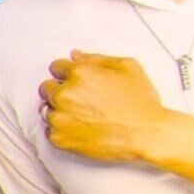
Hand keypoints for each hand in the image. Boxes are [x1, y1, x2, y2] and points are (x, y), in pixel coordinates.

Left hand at [40, 52, 190, 169]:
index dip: (67, 73)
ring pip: (47, 110)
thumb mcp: (127, 67)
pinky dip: (62, 130)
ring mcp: (60, 117)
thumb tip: (76, 55)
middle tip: (81, 100)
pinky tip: (81, 128)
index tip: (76, 82)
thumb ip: (97, 58)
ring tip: (84, 116)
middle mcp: (65, 94)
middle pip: (47, 88)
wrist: (146, 134)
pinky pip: (50, 130)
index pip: (56, 67)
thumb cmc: (140, 103)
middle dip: (61, 91)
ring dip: (60, 111)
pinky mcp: (59, 138)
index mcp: (79, 74)